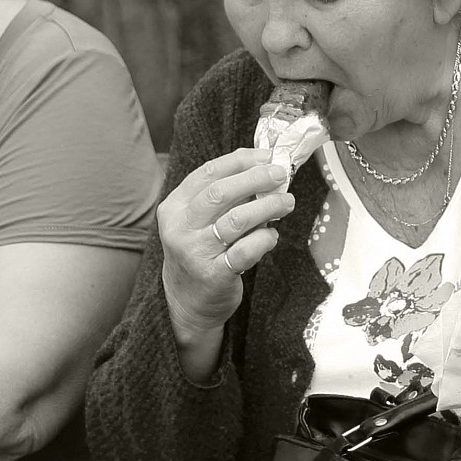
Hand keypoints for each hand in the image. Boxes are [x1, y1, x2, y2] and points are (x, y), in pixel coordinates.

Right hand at [159, 149, 296, 342]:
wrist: (186, 303)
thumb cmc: (200, 252)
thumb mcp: (198, 221)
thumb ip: (224, 196)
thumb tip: (264, 166)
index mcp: (174, 207)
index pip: (208, 173)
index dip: (241, 161)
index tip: (267, 156)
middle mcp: (180, 228)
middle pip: (221, 193)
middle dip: (256, 179)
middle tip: (281, 175)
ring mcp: (195, 252)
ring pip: (236, 220)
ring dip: (268, 207)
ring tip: (286, 202)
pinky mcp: (213, 275)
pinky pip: (246, 250)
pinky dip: (265, 238)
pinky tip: (271, 235)